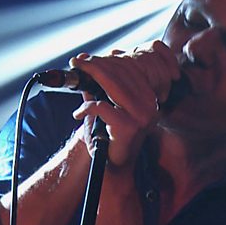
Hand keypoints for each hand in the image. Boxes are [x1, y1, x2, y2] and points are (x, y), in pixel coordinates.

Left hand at [68, 41, 180, 166]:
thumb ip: (96, 85)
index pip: (129, 68)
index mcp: (147, 96)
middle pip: (121, 73)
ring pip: (113, 85)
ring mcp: (142, 115)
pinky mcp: (129, 127)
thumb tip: (84, 59)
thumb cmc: (106, 135)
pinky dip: (86, 108)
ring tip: (76, 80)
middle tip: (77, 64)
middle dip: (95, 66)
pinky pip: (103, 106)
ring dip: (90, 79)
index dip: (105, 60)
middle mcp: (149, 104)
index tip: (84, 59)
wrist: (110, 166)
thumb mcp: (103, 105)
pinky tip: (78, 114)